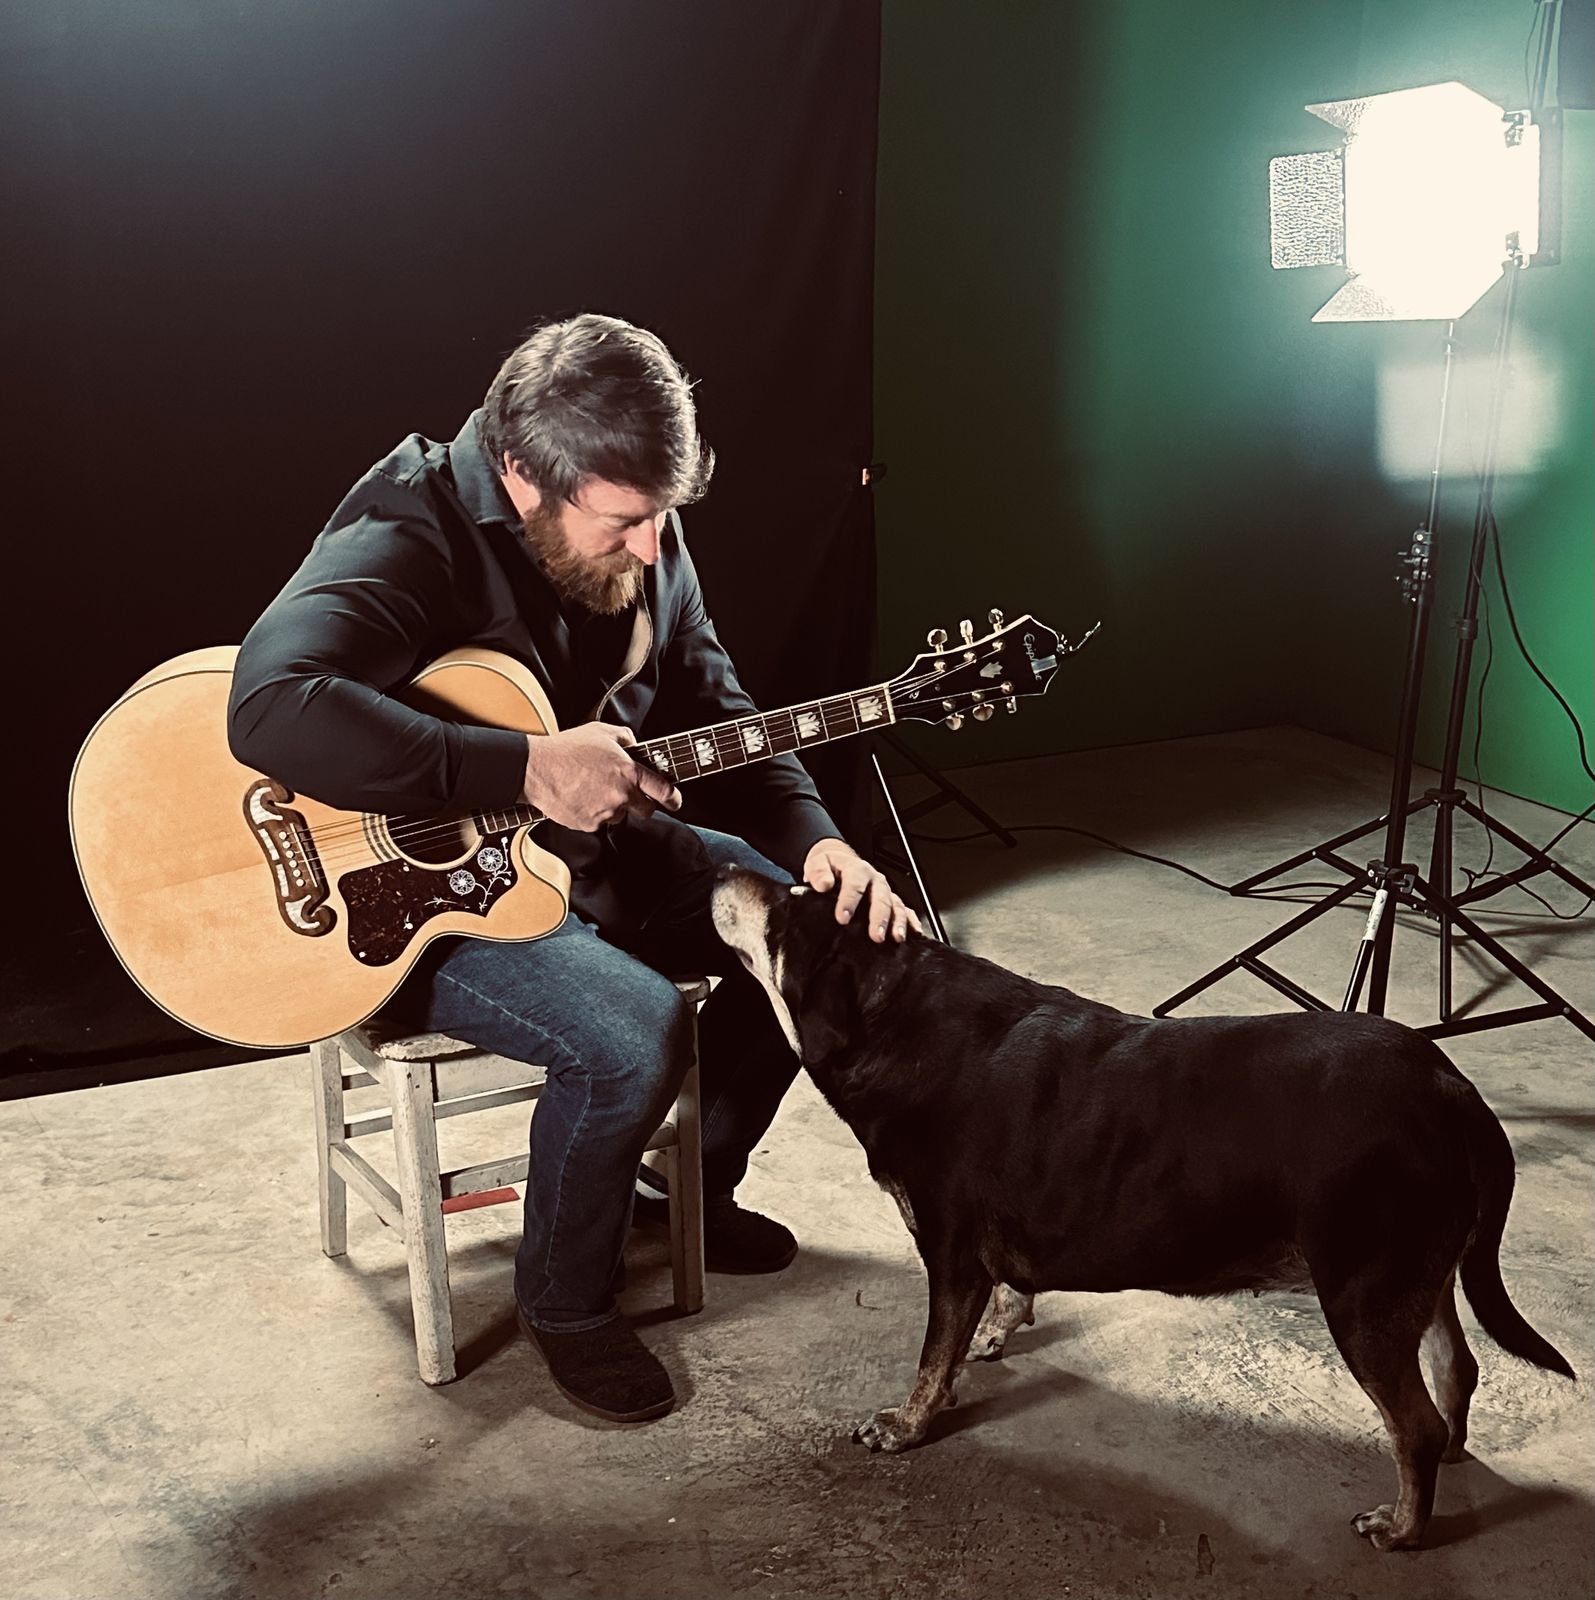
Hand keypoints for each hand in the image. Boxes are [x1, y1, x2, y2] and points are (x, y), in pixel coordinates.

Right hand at [520, 723, 680, 831]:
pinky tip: (580, 797)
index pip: (662, 790)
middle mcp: (620, 795)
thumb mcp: (601, 731)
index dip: (674, 798)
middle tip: (626, 792)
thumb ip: (625, 738)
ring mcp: (605, 812)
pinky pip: (598, 822)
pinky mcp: (588, 824)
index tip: (676, 801)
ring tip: (592, 789)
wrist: (536, 769)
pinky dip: (593, 813)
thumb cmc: (566, 748)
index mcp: (628, 772)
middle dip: (641, 803)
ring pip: (619, 816)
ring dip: (613, 806)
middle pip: (646, 810)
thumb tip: (635, 745)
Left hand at [803, 838, 921, 942]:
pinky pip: (905, 909)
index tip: (842, 918)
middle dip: (879, 917)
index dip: (849, 901)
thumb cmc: (829, 866)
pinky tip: (914, 932)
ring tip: (897, 937)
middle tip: (876, 935)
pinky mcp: (890, 900)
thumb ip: (819, 872)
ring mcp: (884, 890)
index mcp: (856, 869)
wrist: (839, 861)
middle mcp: (874, 880)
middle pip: (880, 898)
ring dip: (898, 921)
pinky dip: (911, 920)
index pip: (854, 884)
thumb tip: (823, 884)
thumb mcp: (818, 863)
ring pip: (895, 905)